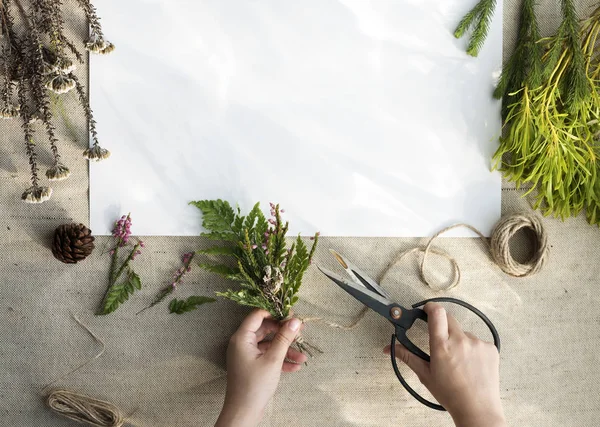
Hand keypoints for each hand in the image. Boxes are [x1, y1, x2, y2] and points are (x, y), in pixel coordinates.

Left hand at [215, 309, 306, 426]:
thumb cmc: (255, 385)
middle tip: (301, 332)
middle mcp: (242, 343)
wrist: (244, 412)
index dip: (275, 313)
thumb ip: (284, 338)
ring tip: (303, 356)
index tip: (292, 315)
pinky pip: (267, 356)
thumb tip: (295, 320)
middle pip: (265, 329)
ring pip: (269, 344)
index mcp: (242, 337)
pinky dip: (280, 359)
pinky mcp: (252, 365)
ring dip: (286, 349)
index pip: (258, 315)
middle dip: (284, 332)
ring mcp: (247, 354)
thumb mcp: (273, 359)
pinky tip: (296, 366)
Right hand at [384, 303, 505, 426]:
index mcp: (442, 346)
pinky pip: (478, 342)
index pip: (437, 313)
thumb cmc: (450, 394)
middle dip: (443, 326)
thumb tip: (389, 348)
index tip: (427, 309)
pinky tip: (471, 365)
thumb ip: (407, 356)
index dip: (430, 307)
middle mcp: (461, 341)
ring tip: (459, 362)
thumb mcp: (425, 375)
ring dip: (459, 341)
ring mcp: (478, 343)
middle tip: (441, 341)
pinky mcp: (491, 348)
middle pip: (449, 319)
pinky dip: (473, 349)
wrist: (477, 409)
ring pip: (464, 333)